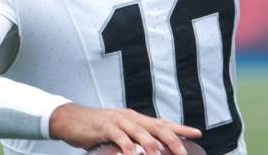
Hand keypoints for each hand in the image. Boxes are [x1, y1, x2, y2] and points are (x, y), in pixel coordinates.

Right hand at [48, 103, 201, 154]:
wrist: (70, 119)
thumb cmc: (95, 128)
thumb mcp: (118, 131)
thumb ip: (132, 139)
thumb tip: (147, 150)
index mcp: (135, 118)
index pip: (162, 123)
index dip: (180, 128)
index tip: (197, 134)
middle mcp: (130, 117)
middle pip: (157, 127)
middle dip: (173, 140)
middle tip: (184, 153)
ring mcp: (118, 121)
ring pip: (140, 133)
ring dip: (152, 147)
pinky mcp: (105, 127)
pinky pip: (120, 138)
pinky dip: (128, 147)